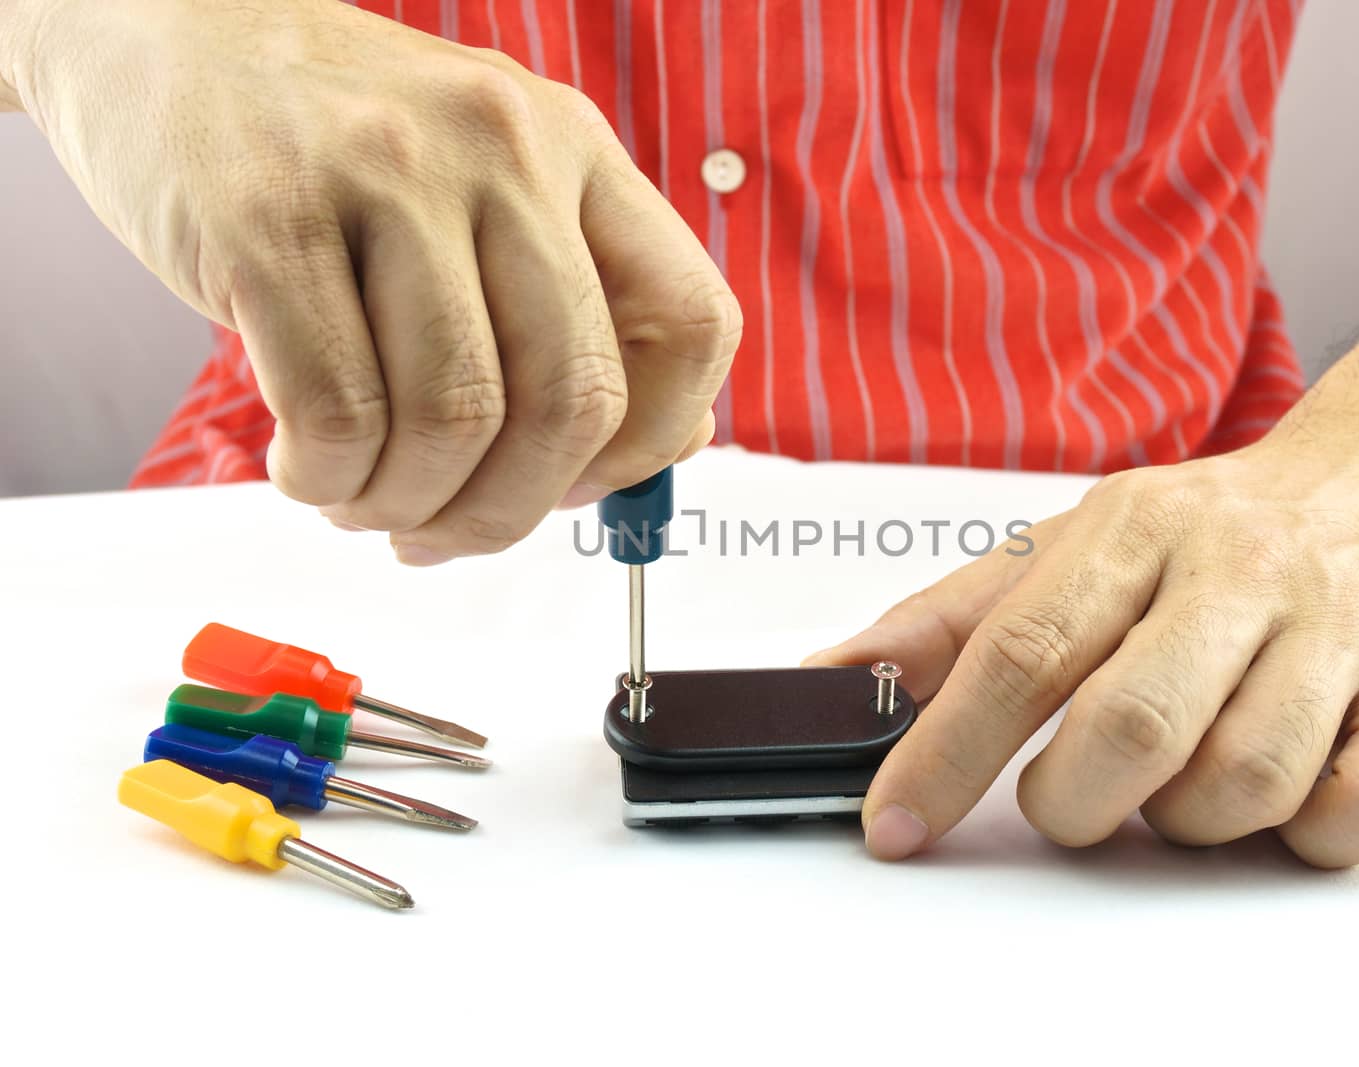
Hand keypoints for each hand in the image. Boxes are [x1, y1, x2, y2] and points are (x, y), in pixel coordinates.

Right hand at [12, 0, 737, 560]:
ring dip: (408, 505)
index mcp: (578, 150)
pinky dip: (329, 479)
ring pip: (455, 419)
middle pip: (572, 398)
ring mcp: (388, 173)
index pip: (692, 324)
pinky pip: (339, 412)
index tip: (575, 487)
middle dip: (511, 511)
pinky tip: (308, 467)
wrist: (166, 32)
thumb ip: (580, 306)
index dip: (646, 445)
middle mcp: (502, 150)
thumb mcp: (492, 189)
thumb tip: (663, 444)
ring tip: (364, 501)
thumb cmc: (341, 147)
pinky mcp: (270, 216)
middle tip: (449, 534)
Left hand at [809, 421, 1358, 867]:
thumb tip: (832, 675)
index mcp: (1137, 530)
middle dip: (1074, 802)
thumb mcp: (1073, 545)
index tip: (895, 822)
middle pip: (1130, 730)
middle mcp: (1242, 572)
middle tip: (1074, 794)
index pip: (1020, 650)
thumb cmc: (1211, 530)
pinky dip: (1303, 833)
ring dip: (1187, 818)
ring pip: (1239, 787)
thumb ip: (952, 619)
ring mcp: (1342, 631)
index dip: (946, 751)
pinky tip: (1286, 786)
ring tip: (1187, 767)